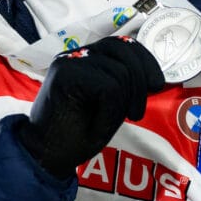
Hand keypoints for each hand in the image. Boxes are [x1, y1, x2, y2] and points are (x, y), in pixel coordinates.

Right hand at [19, 36, 164, 177]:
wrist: (44, 156)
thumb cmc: (76, 134)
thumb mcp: (110, 105)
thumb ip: (125, 84)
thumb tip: (153, 75)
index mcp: (86, 58)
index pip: (122, 44)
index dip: (145, 60)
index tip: (157, 84)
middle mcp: (76, 55)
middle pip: (123, 49)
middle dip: (141, 79)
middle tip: (137, 112)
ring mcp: (69, 61)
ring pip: (120, 71)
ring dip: (124, 102)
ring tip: (114, 121)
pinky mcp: (66, 73)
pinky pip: (109, 88)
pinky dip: (110, 111)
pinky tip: (98, 125)